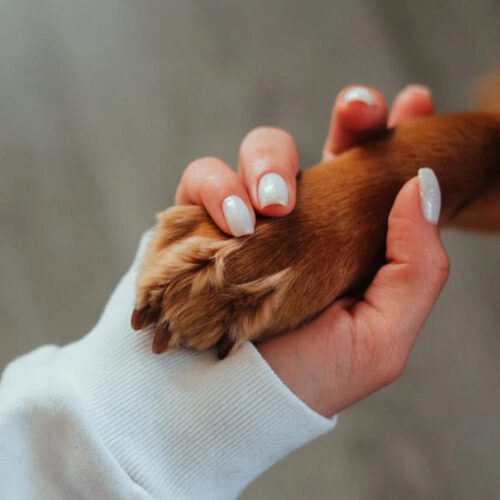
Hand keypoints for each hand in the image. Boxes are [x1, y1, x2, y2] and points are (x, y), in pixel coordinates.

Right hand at [174, 84, 448, 416]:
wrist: (222, 407)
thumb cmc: (302, 378)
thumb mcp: (379, 339)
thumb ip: (416, 268)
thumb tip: (423, 185)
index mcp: (347, 241)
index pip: (376, 175)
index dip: (394, 134)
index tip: (413, 102)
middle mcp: (301, 222)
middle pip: (326, 143)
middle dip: (349, 116)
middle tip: (357, 110)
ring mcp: (248, 218)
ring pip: (261, 150)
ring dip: (268, 162)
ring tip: (269, 209)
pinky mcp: (198, 221)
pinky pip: (202, 178)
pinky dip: (215, 189)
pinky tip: (232, 223)